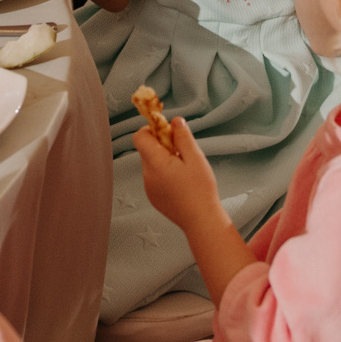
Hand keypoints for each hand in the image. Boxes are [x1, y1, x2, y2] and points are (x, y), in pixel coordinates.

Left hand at [135, 117, 224, 233]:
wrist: (201, 220)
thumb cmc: (201, 190)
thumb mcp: (196, 157)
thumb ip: (183, 137)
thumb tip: (174, 120)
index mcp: (156, 163)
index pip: (139, 137)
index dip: (152, 129)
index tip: (169, 132)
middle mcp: (147, 175)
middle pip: (146, 149)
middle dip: (162, 145)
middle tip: (182, 152)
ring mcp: (148, 188)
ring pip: (151, 163)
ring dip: (164, 160)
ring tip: (184, 170)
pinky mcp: (153, 197)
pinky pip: (154, 177)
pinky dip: (164, 173)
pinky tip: (181, 182)